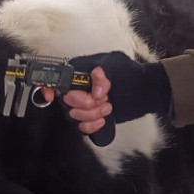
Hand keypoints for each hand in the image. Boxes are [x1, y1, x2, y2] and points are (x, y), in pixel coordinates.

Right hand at [56, 52, 171, 133]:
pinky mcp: (90, 117)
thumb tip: (96, 89)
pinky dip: (92, 126)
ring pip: (74, 115)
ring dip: (91, 114)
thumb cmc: (130, 74)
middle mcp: (79, 88)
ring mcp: (84, 104)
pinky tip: (103, 120)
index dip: (50, 88)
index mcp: (80, 72)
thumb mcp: (117, 66)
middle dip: (86, 103)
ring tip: (108, 107)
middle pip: (67, 101)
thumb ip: (104, 74)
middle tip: (103, 99)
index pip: (58, 80)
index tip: (51, 96)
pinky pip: (82, 127)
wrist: (144, 90)